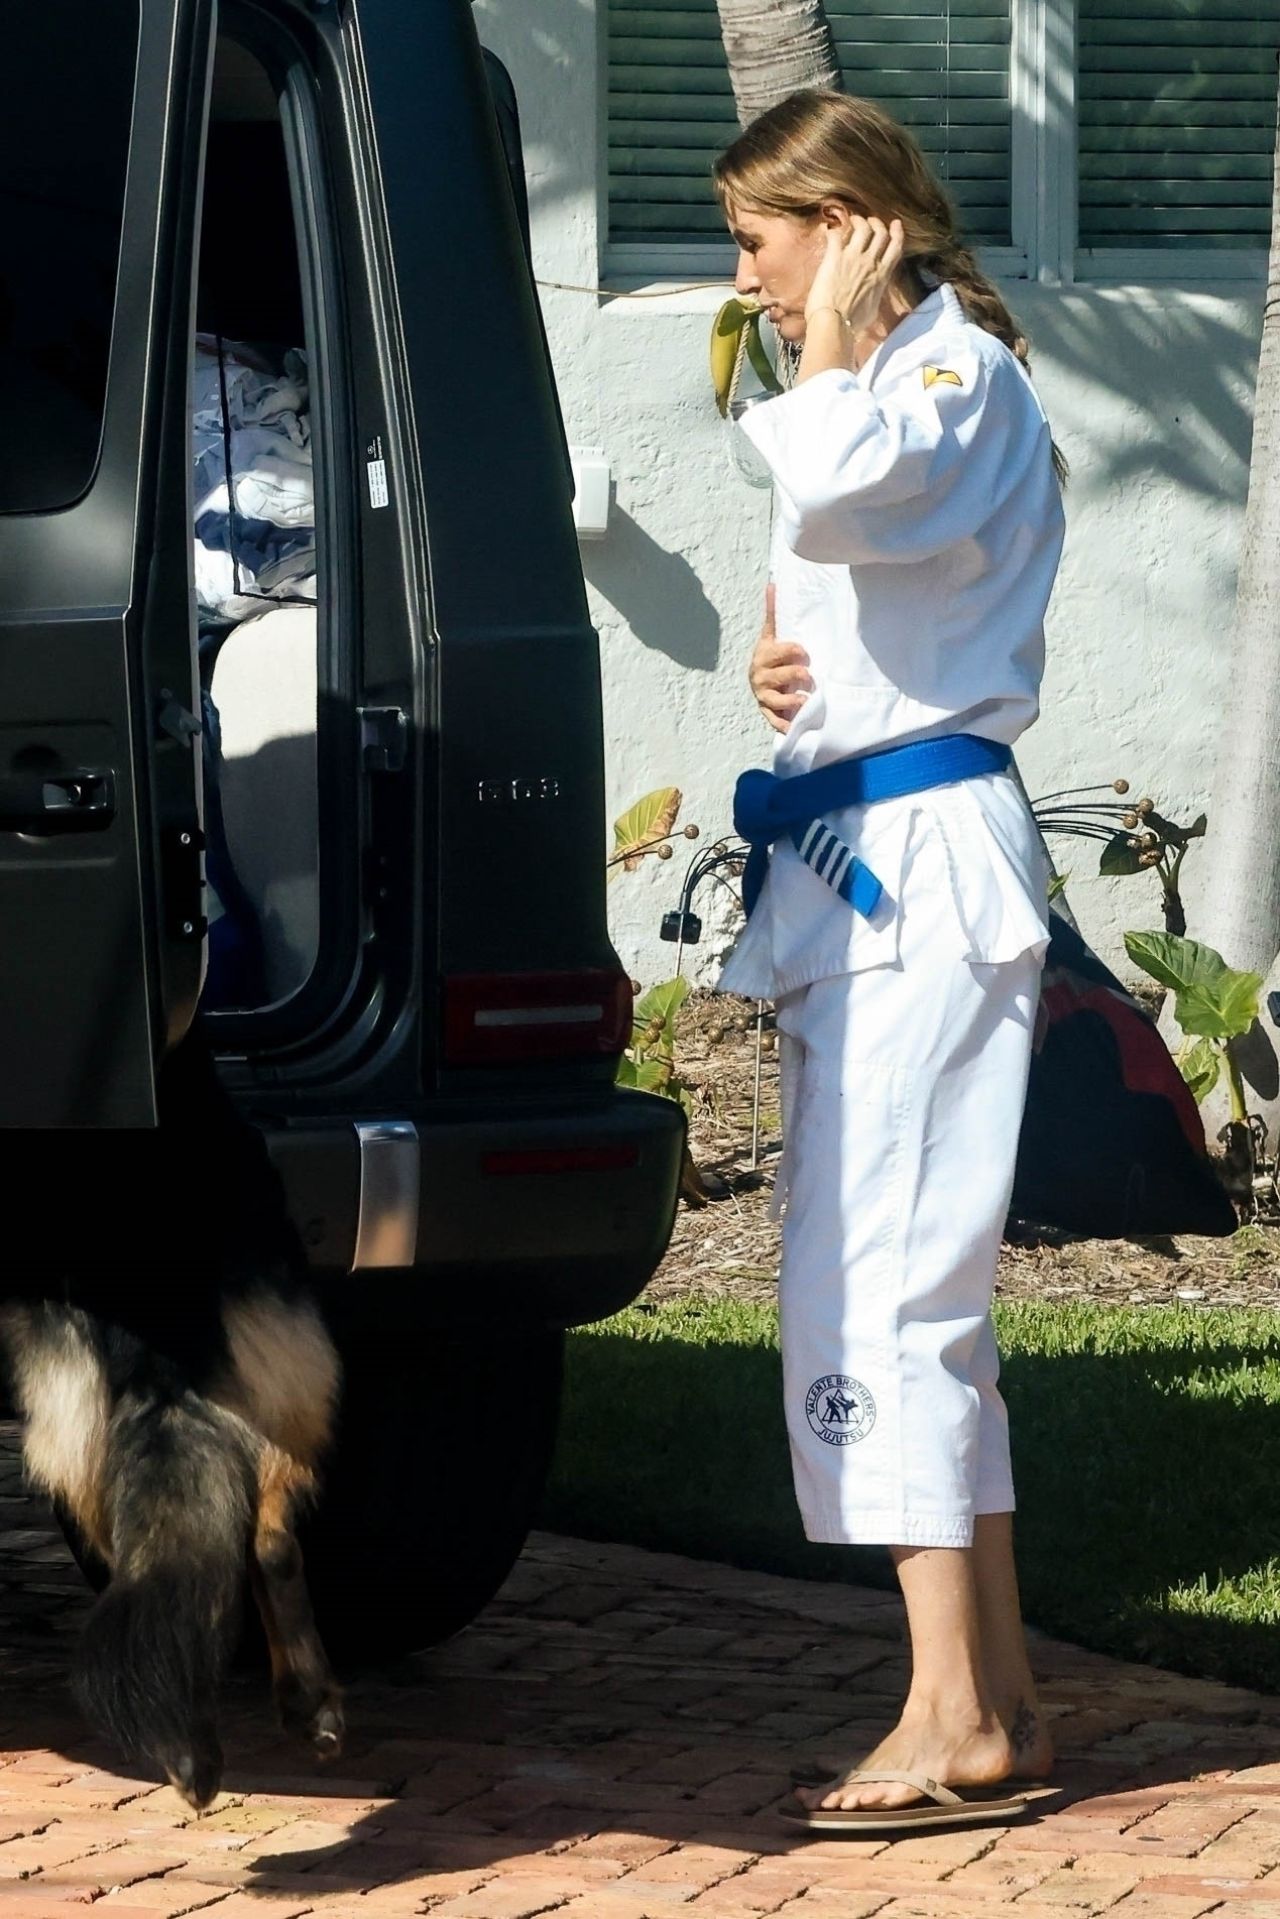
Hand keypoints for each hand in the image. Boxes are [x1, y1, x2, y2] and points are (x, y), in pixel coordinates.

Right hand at [749, 584, 811, 733]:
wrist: (756, 681)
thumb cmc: (770, 657)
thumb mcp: (770, 635)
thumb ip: (772, 613)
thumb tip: (771, 584)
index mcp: (763, 655)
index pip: (781, 651)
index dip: (795, 651)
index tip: (805, 653)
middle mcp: (760, 676)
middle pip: (782, 676)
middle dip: (798, 675)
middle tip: (809, 677)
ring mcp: (763, 695)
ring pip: (778, 700)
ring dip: (793, 701)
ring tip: (806, 700)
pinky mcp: (767, 712)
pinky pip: (774, 720)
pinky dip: (784, 725)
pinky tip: (795, 727)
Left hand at [804, 215, 904, 335]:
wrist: (834, 323)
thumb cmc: (852, 323)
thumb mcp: (872, 309)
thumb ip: (875, 295)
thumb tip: (873, 294)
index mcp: (882, 276)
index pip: (895, 248)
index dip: (897, 232)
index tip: (895, 224)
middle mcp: (871, 263)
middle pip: (880, 233)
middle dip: (876, 223)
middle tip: (869, 221)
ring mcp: (853, 257)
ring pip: (862, 228)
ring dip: (858, 221)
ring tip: (852, 220)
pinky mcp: (835, 257)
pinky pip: (836, 236)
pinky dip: (833, 231)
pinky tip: (830, 232)